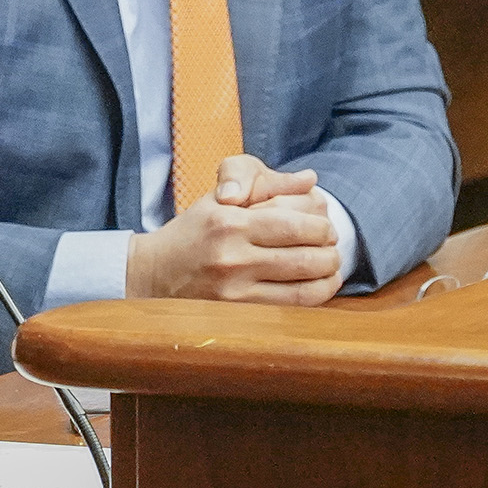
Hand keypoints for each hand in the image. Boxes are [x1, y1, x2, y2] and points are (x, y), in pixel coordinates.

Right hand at [126, 155, 340, 303]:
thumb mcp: (219, 197)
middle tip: (333, 243)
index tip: (324, 222)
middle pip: (306, 250)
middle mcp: (232, 252)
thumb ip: (267, 185)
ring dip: (330, 270)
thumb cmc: (193, 231)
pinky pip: (294, 304)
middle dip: (331, 246)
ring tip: (331, 263)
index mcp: (229, 219)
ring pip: (305, 279)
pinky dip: (319, 292)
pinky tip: (322, 284)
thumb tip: (310, 178)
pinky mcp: (238, 309)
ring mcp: (235, 285)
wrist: (154, 271)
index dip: (321, 221)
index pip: (294, 219)